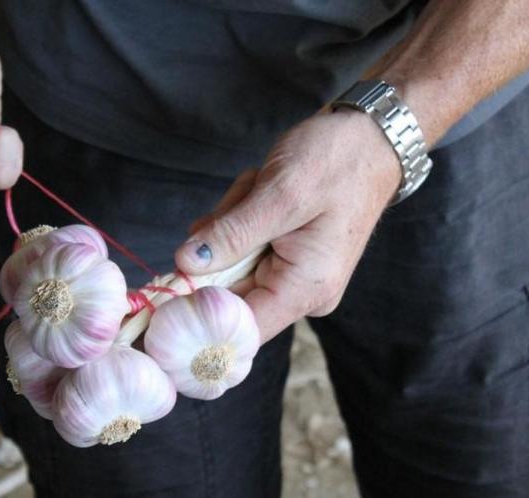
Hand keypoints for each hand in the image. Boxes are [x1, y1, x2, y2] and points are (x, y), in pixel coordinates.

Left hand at [175, 110, 401, 341]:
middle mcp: (301, 293)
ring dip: (232, 221)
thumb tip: (184, 265)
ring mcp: (292, 276)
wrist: (371, 138)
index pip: (240, 328)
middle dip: (222, 243)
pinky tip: (260, 189)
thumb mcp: (279, 193)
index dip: (200, 313)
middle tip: (246, 200)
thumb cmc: (337, 161)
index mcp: (305, 288)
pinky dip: (239, 216)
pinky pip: (240, 246)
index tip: (170, 283)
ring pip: (228, 263)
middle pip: (228, 290)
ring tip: (260, 188)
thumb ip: (231, 234)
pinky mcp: (284, 257)